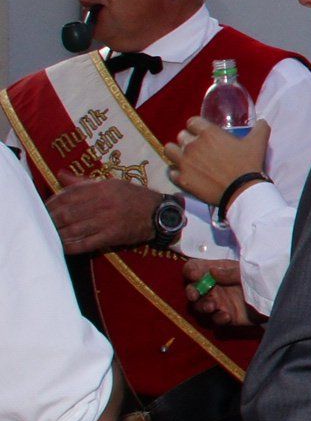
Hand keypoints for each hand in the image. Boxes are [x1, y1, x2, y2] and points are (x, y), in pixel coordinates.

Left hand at [46, 175, 164, 254]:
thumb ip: (83, 182)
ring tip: (47, 235)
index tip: (42, 209)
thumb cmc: (133, 197)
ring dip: (58, 233)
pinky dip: (72, 246)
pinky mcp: (113, 236)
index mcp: (102, 188)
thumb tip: (60, 174)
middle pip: (69, 213)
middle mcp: (104, 203)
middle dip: (51, 220)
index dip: (52, 203)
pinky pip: (87, 242)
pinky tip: (62, 246)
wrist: (159, 213)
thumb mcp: (111, 184)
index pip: (69, 195)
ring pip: (75, 228)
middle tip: (40, 223)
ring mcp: (108, 221)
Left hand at [163, 116, 269, 206]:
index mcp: (208, 133)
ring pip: (169, 150)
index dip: (197, 126)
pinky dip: (177, 172)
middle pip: (181, 135)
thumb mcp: (258, 143)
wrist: (242, 190)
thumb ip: (260, 128)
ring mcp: (184, 162)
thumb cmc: (248, 164)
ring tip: (185, 158)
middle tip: (198, 148)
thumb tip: (262, 121)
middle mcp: (192, 145)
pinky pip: (171, 171)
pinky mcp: (182, 178)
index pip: (192, 122)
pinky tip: (185, 174)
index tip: (203, 133)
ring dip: (176, 152)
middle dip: (188, 139)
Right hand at [182, 259, 254, 326]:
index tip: (195, 275)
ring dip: (203, 306)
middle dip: (192, 292)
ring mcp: (218, 302)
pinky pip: (216, 319)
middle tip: (195, 295)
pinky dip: (218, 318)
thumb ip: (230, 273)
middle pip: (193, 289)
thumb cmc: (259, 277)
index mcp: (215, 271)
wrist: (276, 295)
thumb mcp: (246, 271)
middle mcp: (213, 287)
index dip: (191, 271)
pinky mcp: (226, 316)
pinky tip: (226, 316)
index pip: (194, 268)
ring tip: (212, 306)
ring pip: (201, 306)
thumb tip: (211, 271)